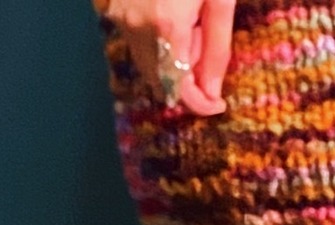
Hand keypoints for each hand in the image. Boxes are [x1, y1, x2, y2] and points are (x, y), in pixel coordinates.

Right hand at [103, 0, 233, 114]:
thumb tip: (211, 94)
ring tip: (189, 26)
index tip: (218, 104)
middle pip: (164, 82)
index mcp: (167, 27)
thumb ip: (216, 49)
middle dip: (188, 78)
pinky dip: (159, 47)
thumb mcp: (219, 1)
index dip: (201, 104)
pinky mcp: (115, 11)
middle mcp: (138, 29)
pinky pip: (139, 47)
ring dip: (173, 62)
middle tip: (205, 47)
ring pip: (150, 67)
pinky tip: (173, 19)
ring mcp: (122, 19)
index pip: (180, 90)